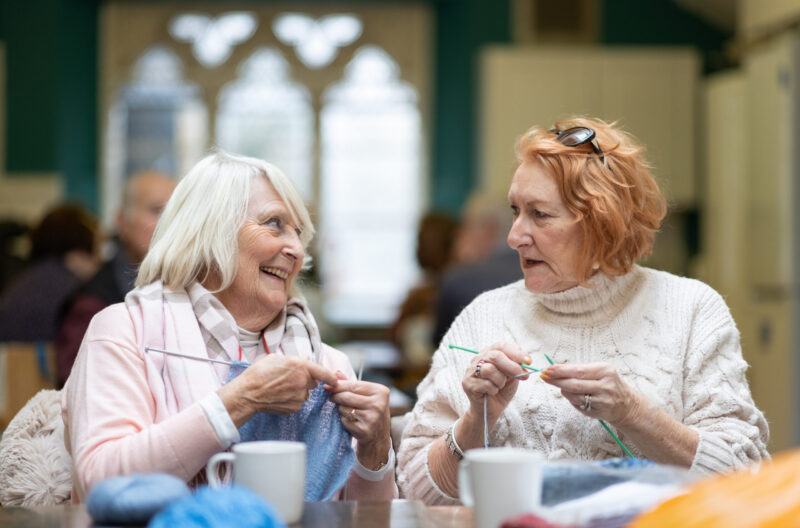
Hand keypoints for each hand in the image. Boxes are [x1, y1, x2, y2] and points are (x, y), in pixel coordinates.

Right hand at [218, 355, 338, 426]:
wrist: (247, 394)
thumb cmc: (259, 373)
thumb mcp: (276, 358)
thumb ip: (294, 360)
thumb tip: (307, 361)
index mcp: (300, 366)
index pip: (324, 372)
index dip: (331, 377)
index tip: (335, 379)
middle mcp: (303, 381)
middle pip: (313, 382)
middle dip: (306, 380)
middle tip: (290, 379)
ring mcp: (299, 395)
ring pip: (305, 393)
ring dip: (298, 390)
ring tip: (280, 388)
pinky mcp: (294, 407)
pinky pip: (298, 402)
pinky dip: (292, 399)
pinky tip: (279, 396)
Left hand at [326, 372, 390, 470]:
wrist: (378, 439)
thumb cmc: (370, 413)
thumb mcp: (366, 397)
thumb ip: (352, 384)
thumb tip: (336, 373)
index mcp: (381, 392)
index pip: (353, 385)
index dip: (338, 385)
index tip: (327, 385)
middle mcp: (379, 404)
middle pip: (347, 396)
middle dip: (335, 396)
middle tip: (331, 398)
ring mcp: (372, 418)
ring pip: (344, 408)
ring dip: (340, 409)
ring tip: (346, 411)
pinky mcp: (365, 430)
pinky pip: (345, 420)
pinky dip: (343, 420)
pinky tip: (350, 422)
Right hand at [461, 343, 530, 426]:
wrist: (492, 409)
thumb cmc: (502, 390)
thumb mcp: (513, 376)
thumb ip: (517, 366)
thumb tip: (526, 361)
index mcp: (489, 354)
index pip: (501, 346)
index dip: (516, 352)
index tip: (528, 361)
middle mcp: (477, 359)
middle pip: (495, 355)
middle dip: (511, 366)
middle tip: (520, 374)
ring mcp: (470, 371)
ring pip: (489, 369)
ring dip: (500, 380)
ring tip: (500, 386)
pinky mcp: (467, 383)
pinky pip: (485, 384)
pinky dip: (494, 389)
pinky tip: (492, 392)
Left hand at [540, 362, 642, 425]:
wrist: (626, 403)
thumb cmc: (607, 383)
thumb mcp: (598, 371)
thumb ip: (579, 370)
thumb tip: (554, 369)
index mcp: (605, 371)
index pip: (578, 370)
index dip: (561, 371)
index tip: (548, 369)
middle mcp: (606, 386)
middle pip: (575, 384)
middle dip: (557, 380)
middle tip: (544, 377)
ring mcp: (603, 401)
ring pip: (575, 396)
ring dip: (563, 391)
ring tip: (560, 386)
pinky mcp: (599, 412)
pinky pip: (578, 405)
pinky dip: (571, 399)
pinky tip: (572, 395)